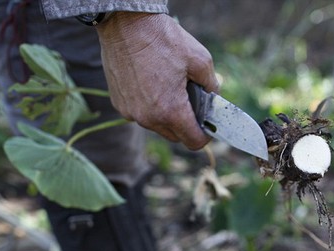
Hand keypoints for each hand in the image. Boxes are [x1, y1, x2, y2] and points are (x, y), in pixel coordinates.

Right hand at [96, 12, 218, 149]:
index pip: (193, 142)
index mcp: (170, 111)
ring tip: (169, 88)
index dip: (204, 136)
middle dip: (186, 124)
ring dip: (166, 114)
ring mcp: (131, 113)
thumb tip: (214, 98)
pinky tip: (151, 84)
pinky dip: (148, 106)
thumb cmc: (163, 40)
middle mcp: (148, 118)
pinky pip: (140, 114)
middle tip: (190, 101)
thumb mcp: (200, 60)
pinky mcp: (119, 104)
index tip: (207, 124)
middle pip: (175, 135)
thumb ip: (212, 85)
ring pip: (156, 125)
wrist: (126, 25)